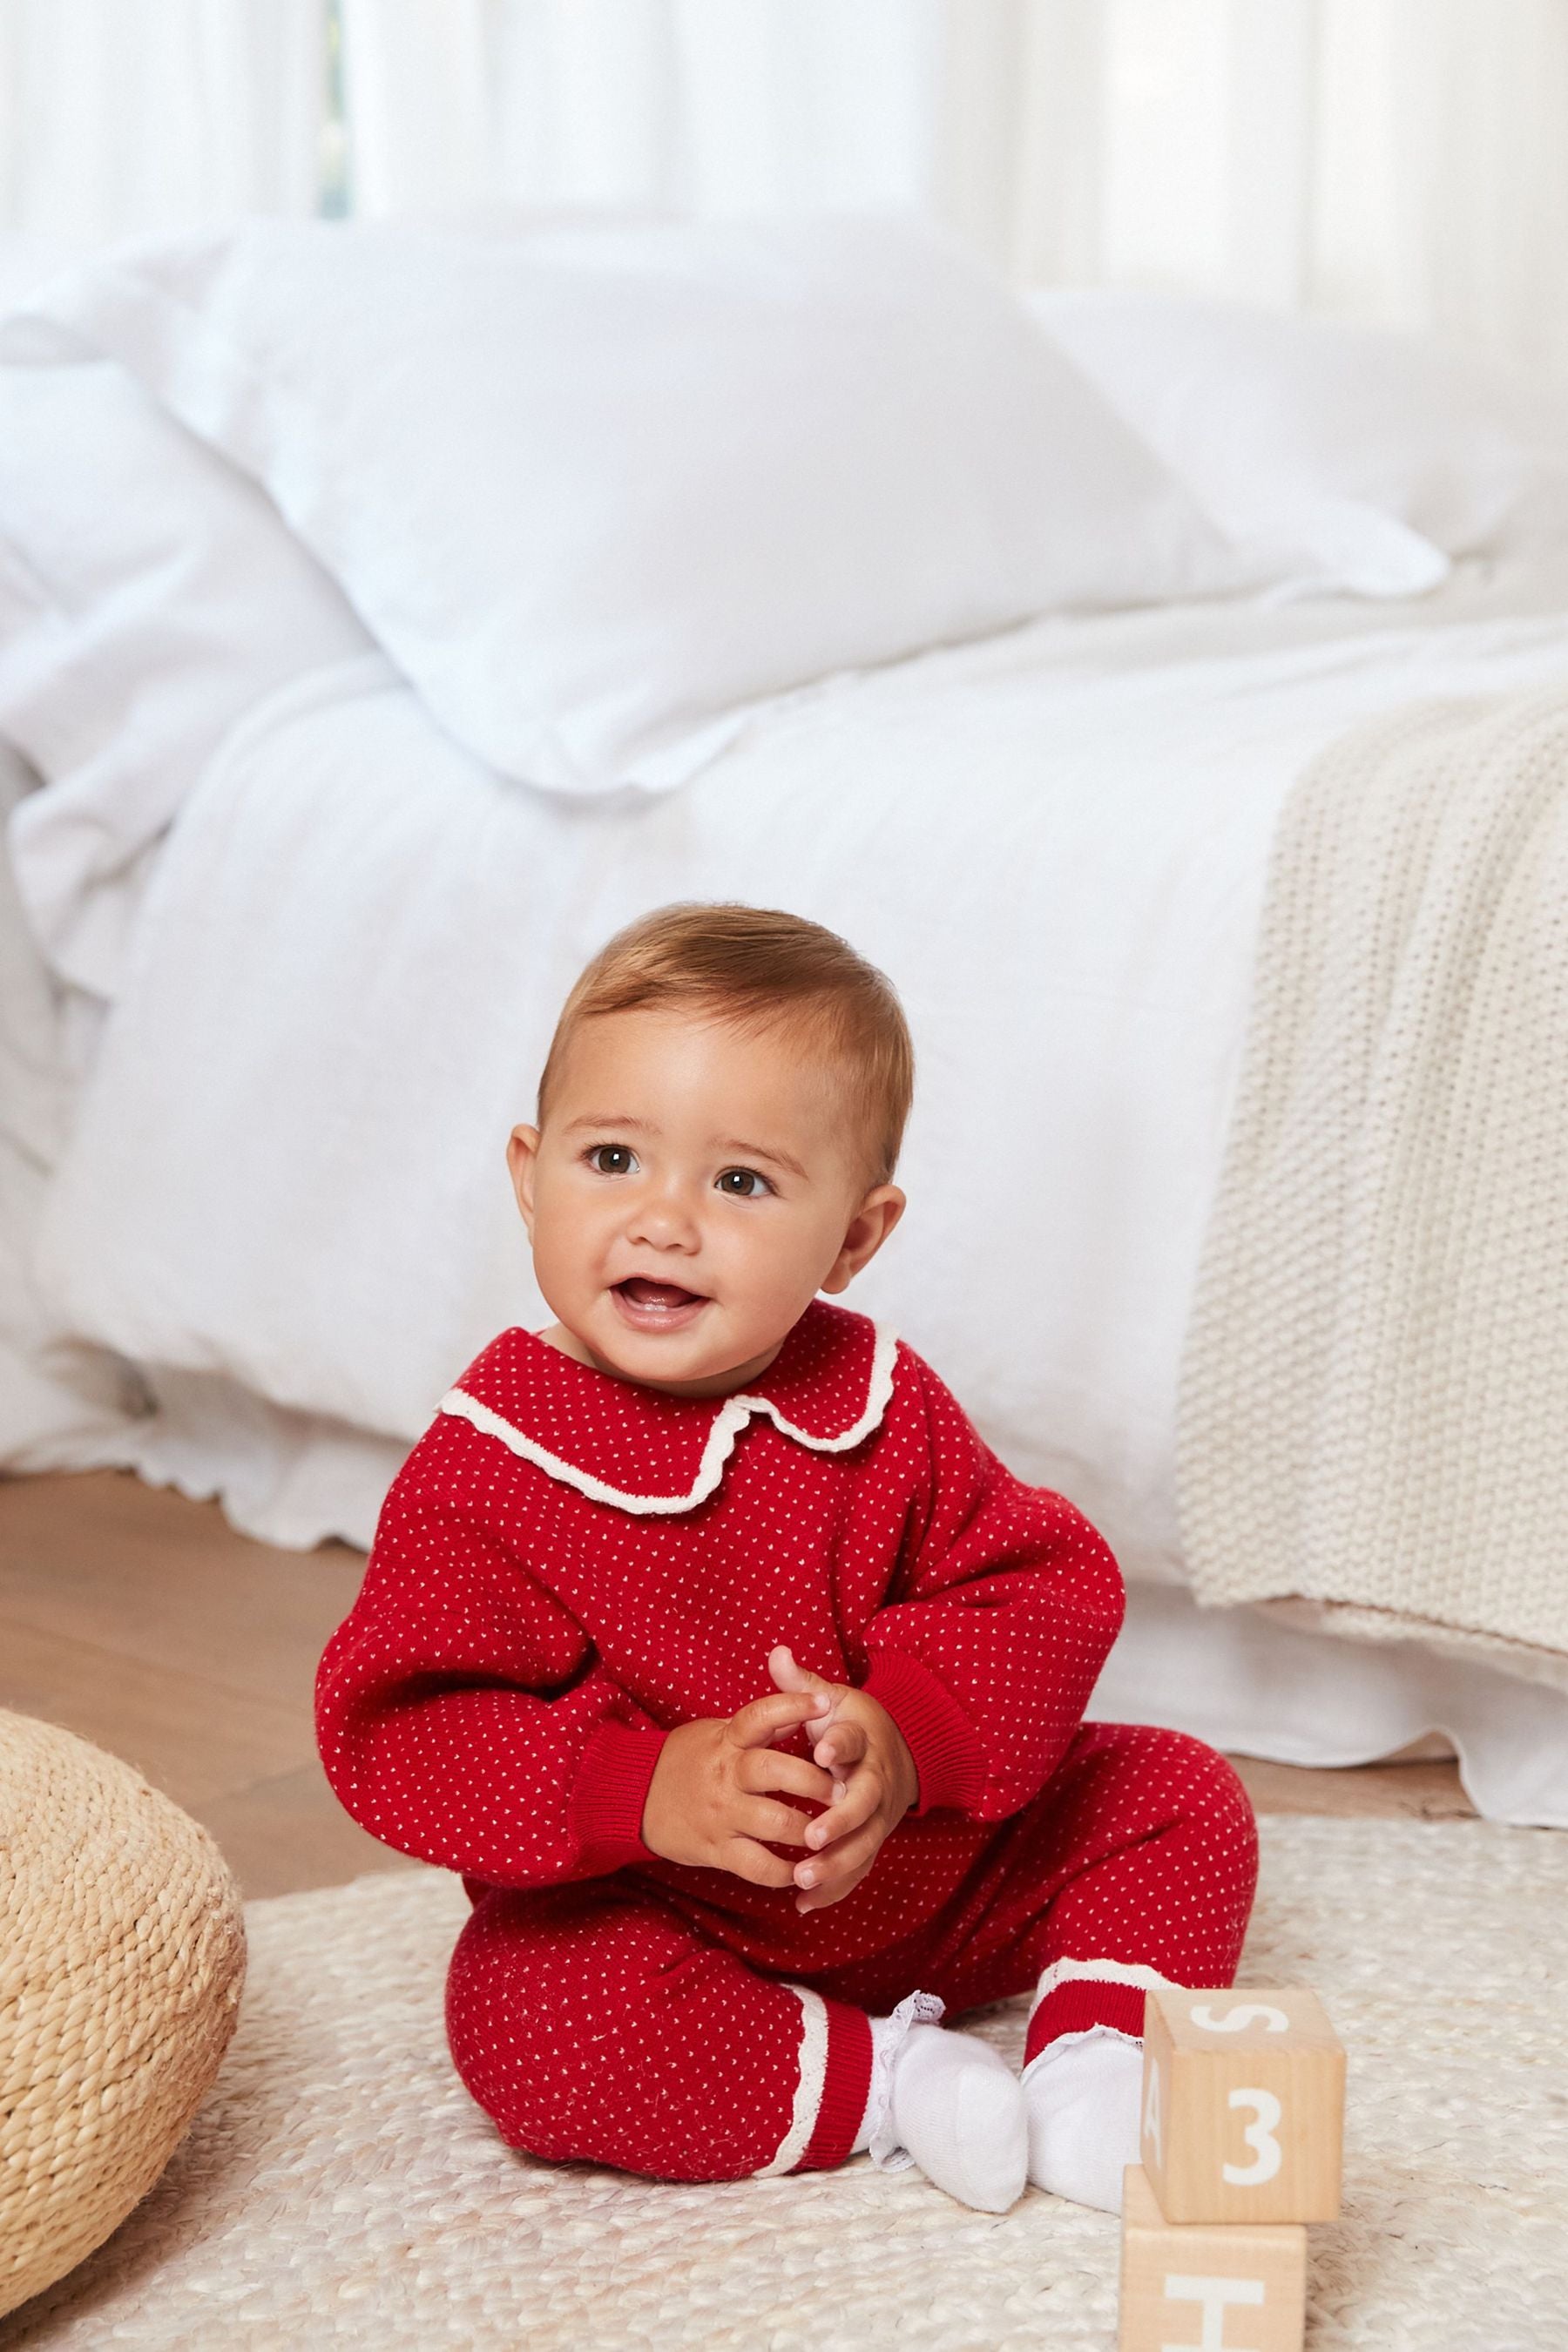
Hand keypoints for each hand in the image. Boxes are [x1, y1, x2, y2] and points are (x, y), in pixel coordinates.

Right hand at [639, 1687, 838, 1886]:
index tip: (825, 1703)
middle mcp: (725, 1775)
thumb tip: (802, 1701)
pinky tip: (804, 1869)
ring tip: (831, 1833)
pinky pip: (757, 1866)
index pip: (760, 1715)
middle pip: (774, 1771)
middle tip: (842, 1790)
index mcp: (727, 1740)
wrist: (634, 1797)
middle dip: (814, 1781)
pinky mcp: (716, 1849)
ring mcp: (721, 1814)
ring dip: (809, 1830)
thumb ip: (761, 1725)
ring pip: (773, 1823)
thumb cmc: (688, 1759)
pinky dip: (785, 1872)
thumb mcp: (718, 1732)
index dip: (793, 1706)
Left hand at [767, 1645, 918, 1913]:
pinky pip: (857, 1869)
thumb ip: (800, 1682)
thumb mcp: (830, 1698)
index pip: (852, 1741)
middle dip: (841, 1821)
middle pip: (864, 1803)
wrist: (899, 1750)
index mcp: (861, 1741)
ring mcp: (877, 1816)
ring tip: (803, 1879)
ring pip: (863, 1845)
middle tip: (812, 1835)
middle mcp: (874, 1781)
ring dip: (836, 1865)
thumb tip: (776, 1652)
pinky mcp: (871, 1840)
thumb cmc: (851, 1723)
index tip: (820, 1751)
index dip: (839, 1745)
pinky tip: (803, 1904)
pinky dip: (833, 1889)